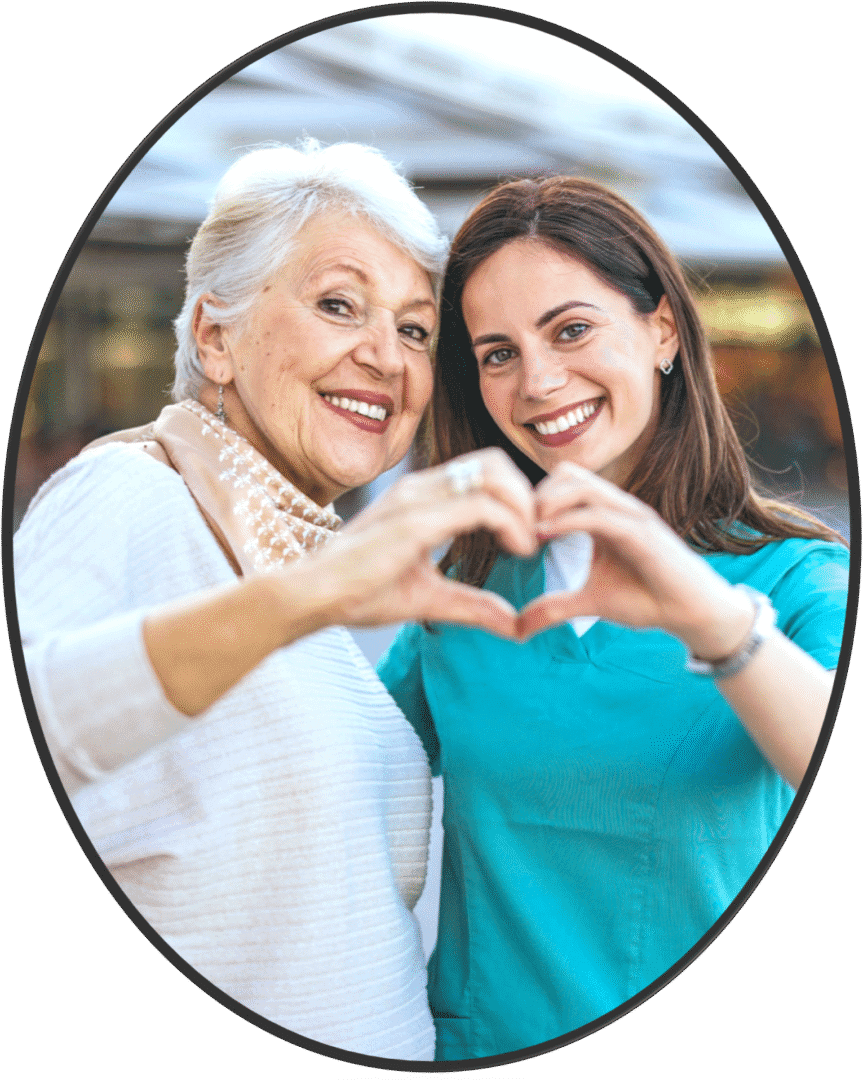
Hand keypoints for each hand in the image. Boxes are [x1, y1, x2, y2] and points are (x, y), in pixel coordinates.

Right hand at [306, 448, 537, 638]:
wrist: (314, 596)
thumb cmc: (359, 592)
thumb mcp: (429, 597)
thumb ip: (472, 605)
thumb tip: (514, 625)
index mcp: (421, 497)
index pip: (483, 472)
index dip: (515, 498)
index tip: (526, 538)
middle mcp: (421, 488)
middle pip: (494, 462)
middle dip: (525, 495)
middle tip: (534, 536)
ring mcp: (418, 499)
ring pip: (493, 475)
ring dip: (523, 506)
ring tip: (528, 544)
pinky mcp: (416, 520)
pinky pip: (480, 505)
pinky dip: (511, 524)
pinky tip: (518, 551)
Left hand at [517, 462, 754, 655]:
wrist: (692, 613)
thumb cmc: (646, 599)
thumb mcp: (590, 602)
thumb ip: (554, 607)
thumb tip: (519, 628)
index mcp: (603, 514)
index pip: (562, 483)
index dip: (532, 500)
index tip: (512, 529)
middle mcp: (617, 507)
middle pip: (566, 474)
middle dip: (534, 495)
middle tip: (516, 529)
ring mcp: (630, 516)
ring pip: (580, 485)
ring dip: (546, 503)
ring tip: (527, 532)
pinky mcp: (642, 533)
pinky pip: (598, 515)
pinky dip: (566, 521)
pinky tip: (543, 537)